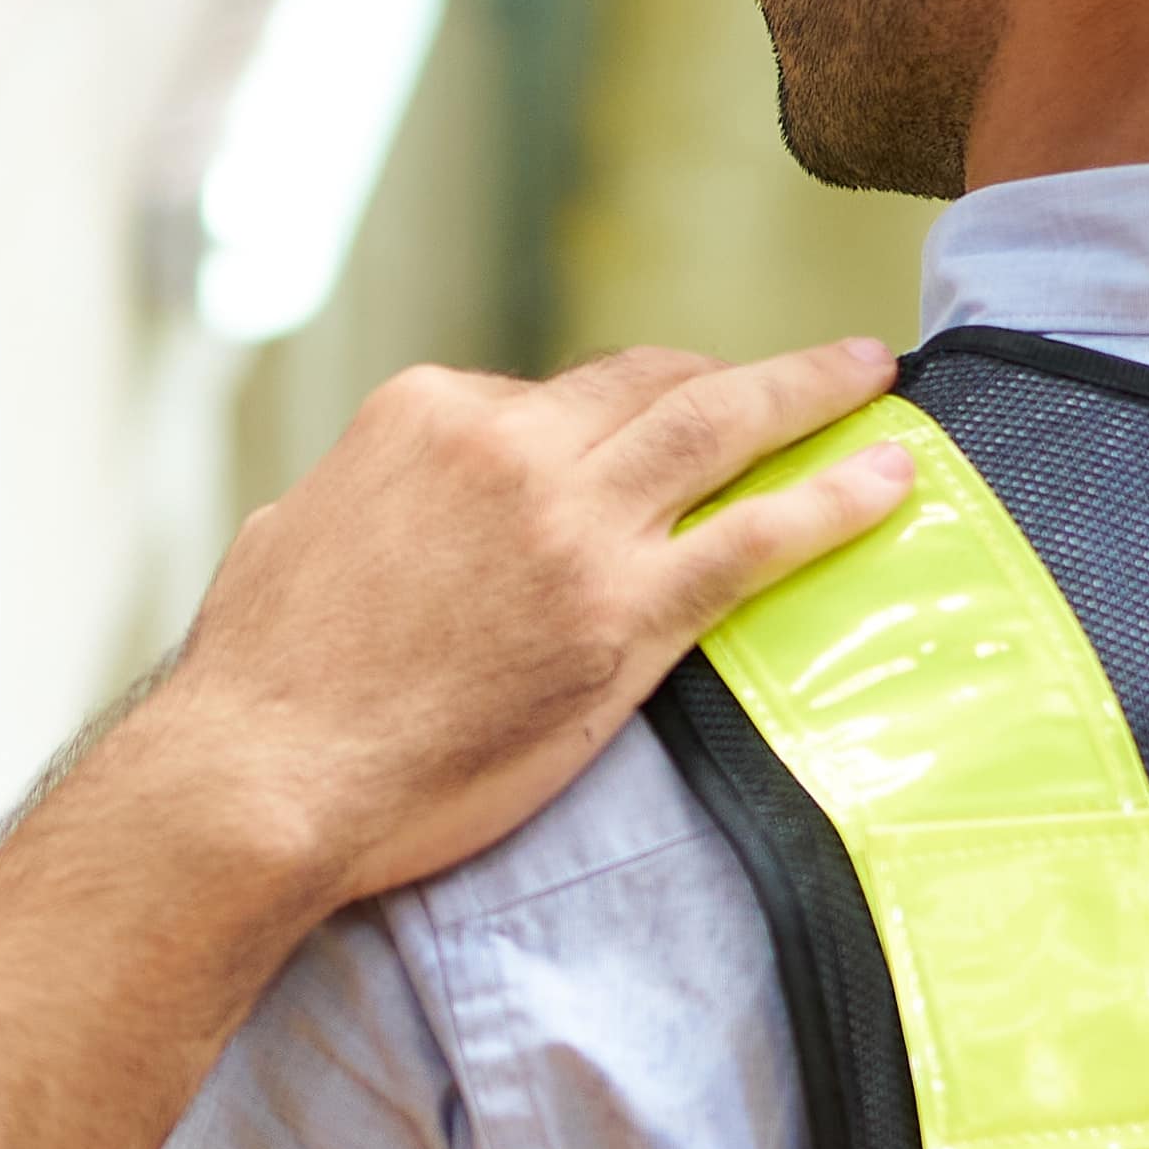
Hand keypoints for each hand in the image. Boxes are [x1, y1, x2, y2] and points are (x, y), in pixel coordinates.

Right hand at [129, 339, 913, 909]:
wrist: (267, 777)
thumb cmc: (259, 683)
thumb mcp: (288, 537)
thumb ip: (354, 502)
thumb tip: (364, 509)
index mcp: (426, 414)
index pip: (543, 396)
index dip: (594, 426)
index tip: (629, 451)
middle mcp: (511, 447)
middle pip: (648, 385)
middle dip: (726, 374)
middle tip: (798, 371)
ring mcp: (576, 526)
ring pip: (720, 425)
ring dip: (810, 390)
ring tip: (870, 375)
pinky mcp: (623, 614)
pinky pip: (756, 535)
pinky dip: (835, 497)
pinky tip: (889, 477)